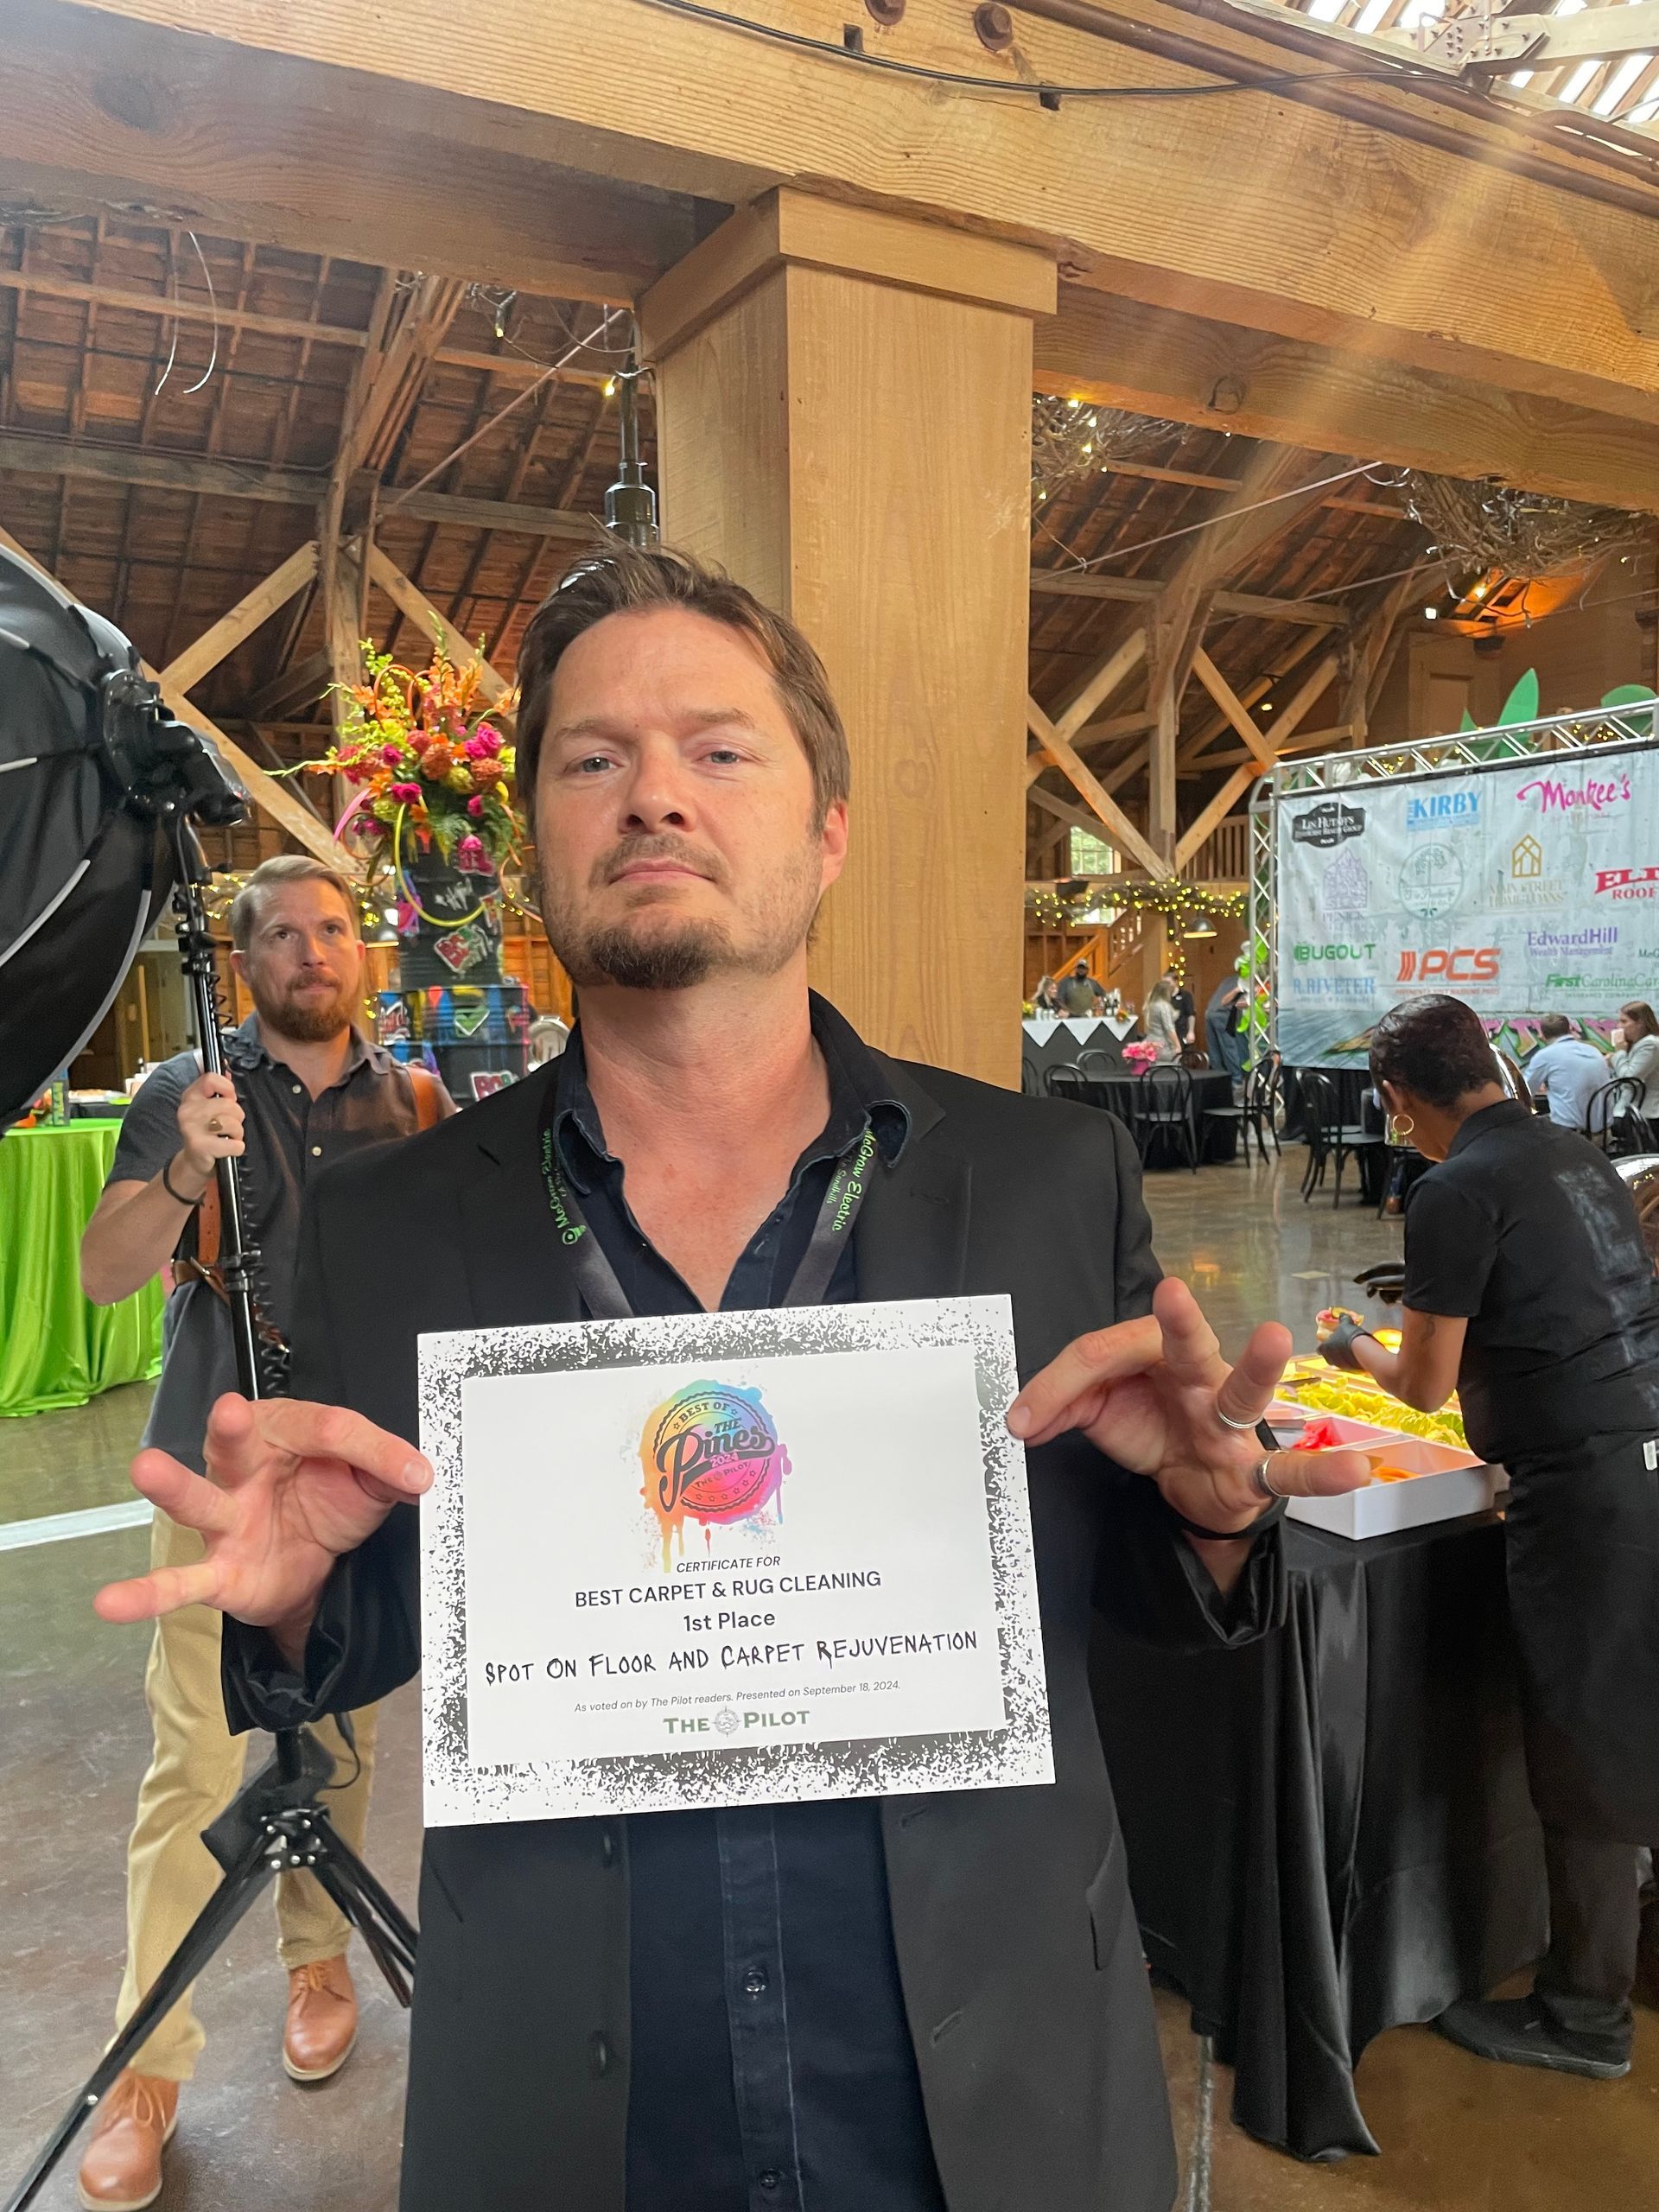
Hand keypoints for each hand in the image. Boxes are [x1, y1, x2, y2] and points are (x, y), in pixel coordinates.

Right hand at [94, 1394, 430, 1634]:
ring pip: (198, 1499)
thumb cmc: (328, 1505)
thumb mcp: (369, 1484)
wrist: (315, 1570)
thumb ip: (387, 1471)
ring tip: (145, 1469)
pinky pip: (181, 1583)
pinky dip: (147, 1594)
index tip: (414, 1475)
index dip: (374, 1451)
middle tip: (227, 1411)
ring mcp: (227, 1520)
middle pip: (239, 1443)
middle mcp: (246, 1468)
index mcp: (288, 1433)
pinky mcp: (218, 1570)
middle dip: (231, 1427)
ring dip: (173, 1486)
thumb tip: (420, 1473)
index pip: (328, 1431)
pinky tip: (111, 1601)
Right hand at [176, 1070, 244, 1182]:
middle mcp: (187, 1110)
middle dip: (237, 1116)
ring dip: (237, 1133)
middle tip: (229, 1125)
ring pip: (233, 1123)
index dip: (227, 1088)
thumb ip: (219, 1089)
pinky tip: (227, 1149)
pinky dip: (237, 1148)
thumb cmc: (207, 1132)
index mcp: (190, 1096)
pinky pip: (234, 1144)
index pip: (211, 1079)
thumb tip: (228, 1071)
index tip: (229, 1098)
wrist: (195, 1161)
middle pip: (229, 1104)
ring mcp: (191, 1128)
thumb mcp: (209, 1108)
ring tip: (227, 1137)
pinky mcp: (200, 1146)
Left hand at [1006, 1277, 1370, 1535]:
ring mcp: (1230, 1422)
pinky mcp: (1253, 1468)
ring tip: (1276, 1339)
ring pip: (1244, 1392)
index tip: (1022, 1422)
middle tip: (1170, 1293)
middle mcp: (1198, 1378)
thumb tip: (1020, 1419)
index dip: (1056, 1388)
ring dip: (1260, 1367)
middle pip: (1185, 1346)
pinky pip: (1289, 1470)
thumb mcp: (1099, 1414)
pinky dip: (1322, 1473)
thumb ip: (1062, 1405)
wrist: (1192, 1488)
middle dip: (1179, 1322)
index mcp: (1154, 1358)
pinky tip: (1355, 1470)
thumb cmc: (1152, 1429)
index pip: (1103, 1358)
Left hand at [1320, 1316, 1374, 1370]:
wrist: (1363, 1349)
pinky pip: (1346, 1364)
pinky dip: (1348, 1360)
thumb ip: (1343, 1320)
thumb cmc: (1350, 1336)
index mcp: (1325, 1348)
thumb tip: (1342, 1315)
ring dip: (1340, 1356)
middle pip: (1327, 1355)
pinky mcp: (1349, 1369)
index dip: (1323, 1344)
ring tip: (1348, 1348)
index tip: (1328, 1340)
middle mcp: (1329, 1358)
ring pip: (1336, 1360)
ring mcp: (1339, 1365)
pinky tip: (1355, 1354)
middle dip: (1332, 1351)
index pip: (1319, 1348)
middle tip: (1339, 1344)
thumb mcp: (1346, 1324)